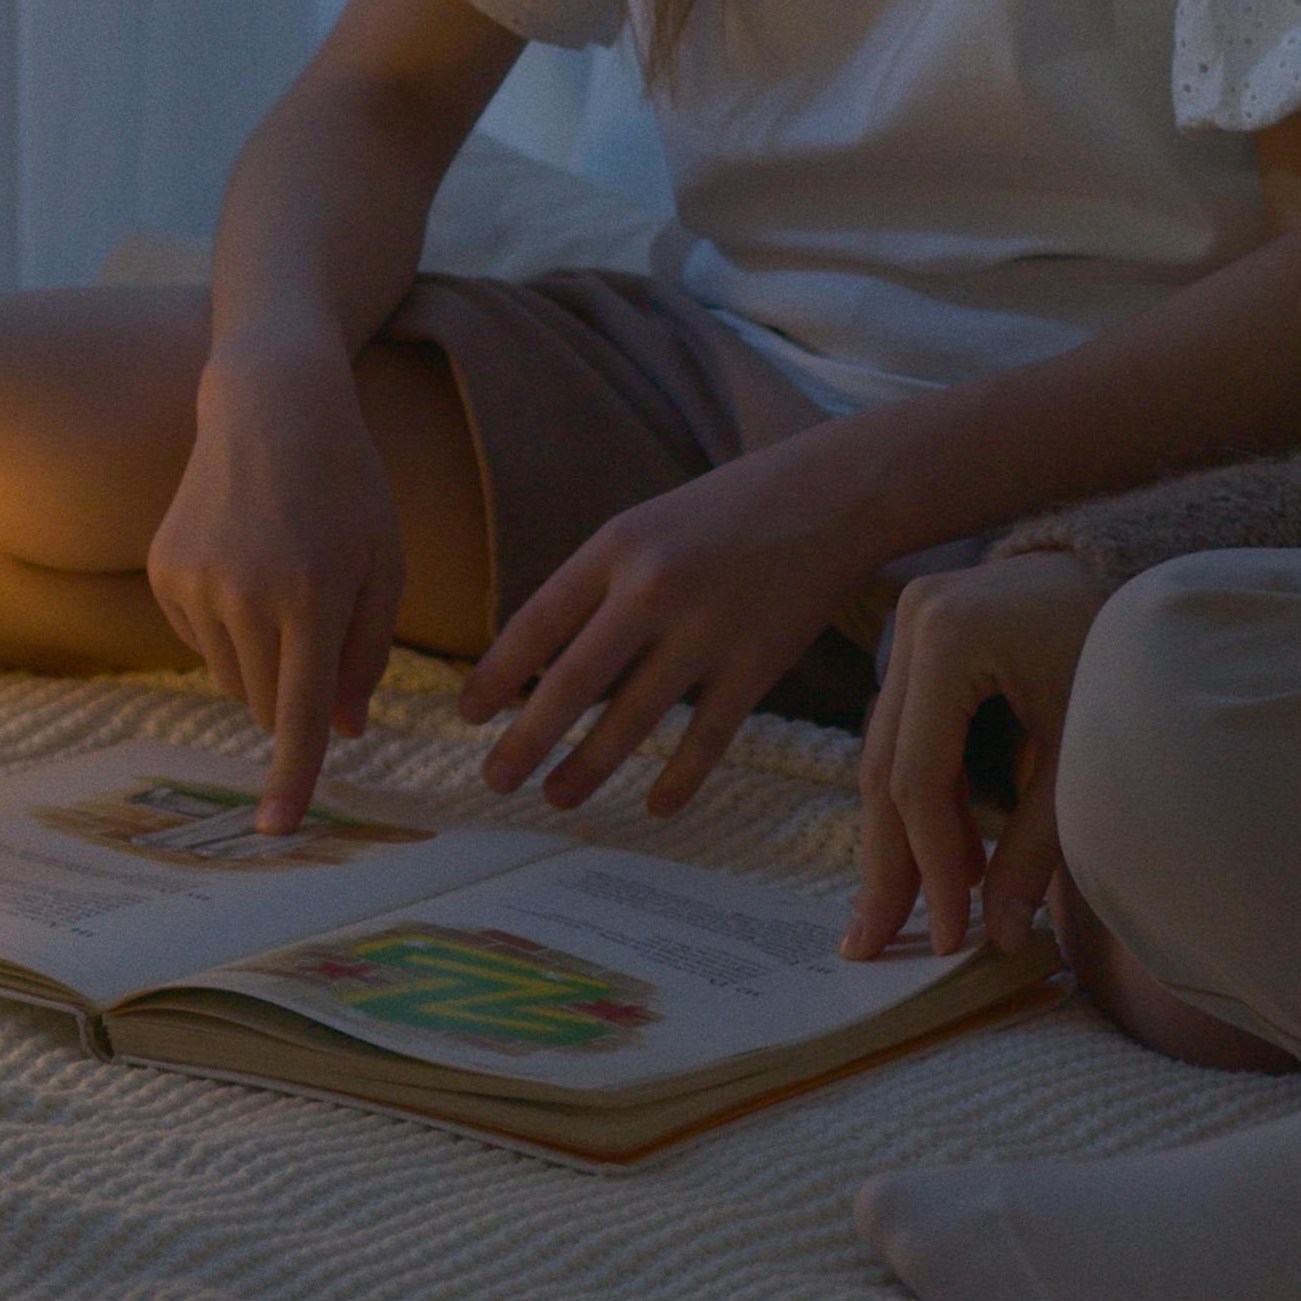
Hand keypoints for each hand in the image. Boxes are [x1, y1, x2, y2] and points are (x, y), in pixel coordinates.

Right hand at [150, 354, 403, 829]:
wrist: (271, 405)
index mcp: (311, 597)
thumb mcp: (384, 563)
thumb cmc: (347, 485)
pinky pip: (199, 641)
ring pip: (230, 677)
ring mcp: (193, 584)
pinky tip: (246, 564)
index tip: (277, 830)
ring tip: (283, 581)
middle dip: (294, 697)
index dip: (293, 778)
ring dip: (261, 660)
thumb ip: (367, 654)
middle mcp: (243, 596)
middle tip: (319, 631)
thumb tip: (341, 730)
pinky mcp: (164, 572)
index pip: (298, 714)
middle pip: (265, 703)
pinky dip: (227, 627)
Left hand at [454, 430, 884, 817]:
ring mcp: (709, 628)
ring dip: (587, 768)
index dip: (495, 676)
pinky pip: (707, 738)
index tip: (468, 717)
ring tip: (557, 797)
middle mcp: (655, 587)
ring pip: (632, 720)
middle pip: (571, 682)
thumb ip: (598, 585)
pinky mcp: (758, 663)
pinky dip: (678, 778)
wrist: (832, 493)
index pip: (536, 623)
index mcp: (617, 546)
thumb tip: (537, 666)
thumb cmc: (727, 513)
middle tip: (495, 781)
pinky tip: (655, 807)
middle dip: (525, 741)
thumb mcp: (648, 526)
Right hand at [843, 549, 1107, 960]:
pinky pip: (906, 728)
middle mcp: (914, 621)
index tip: (948, 934)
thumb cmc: (1120, 649)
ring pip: (886, 751)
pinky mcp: (922, 631)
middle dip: (888, 864)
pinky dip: (918, 792)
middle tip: (874, 945)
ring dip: (899, 833)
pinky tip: (931, 851)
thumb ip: (1038, 844)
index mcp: (950, 639)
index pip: (918, 779)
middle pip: (885, 767)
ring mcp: (912, 620)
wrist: (1132, 565)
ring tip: (904, 912)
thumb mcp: (1084, 750)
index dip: (929, 866)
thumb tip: (1002, 935)